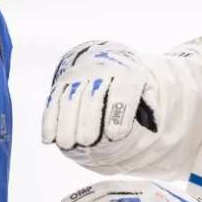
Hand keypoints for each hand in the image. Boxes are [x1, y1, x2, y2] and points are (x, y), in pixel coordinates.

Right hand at [41, 41, 156, 150]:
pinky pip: (53, 100)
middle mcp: (99, 71)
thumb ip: (149, 106)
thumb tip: (153, 124)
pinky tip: (49, 139)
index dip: (118, 112)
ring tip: (68, 144)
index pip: (122, 91)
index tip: (115, 135)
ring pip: (69, 99)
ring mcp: (78, 76)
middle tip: (87, 142)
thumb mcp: (144, 88)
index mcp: (125, 73)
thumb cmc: (127, 82)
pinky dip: (49, 120)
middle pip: (92, 97)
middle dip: (88, 120)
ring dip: (66, 122)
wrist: (106, 57)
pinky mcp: (61, 83)